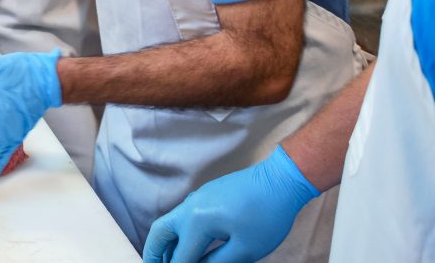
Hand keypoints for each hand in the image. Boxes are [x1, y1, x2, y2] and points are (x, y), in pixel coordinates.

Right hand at [142, 145, 319, 262]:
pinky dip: (178, 233)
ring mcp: (197, 198)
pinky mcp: (206, 195)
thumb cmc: (267, 216)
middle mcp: (190, 208)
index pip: (180, 257)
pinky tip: (189, 245)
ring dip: (166, 243)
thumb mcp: (244, 250)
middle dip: (154, 254)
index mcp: (197, 222)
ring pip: (170, 223)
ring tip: (169, 261)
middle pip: (160, 233)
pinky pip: (183, 216)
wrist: (280, 181)